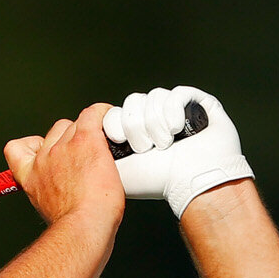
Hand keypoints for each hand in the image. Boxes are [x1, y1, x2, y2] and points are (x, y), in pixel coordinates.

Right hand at [5, 103, 124, 226]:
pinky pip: (93, 114)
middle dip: (70, 139)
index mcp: (29, 176)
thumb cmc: (74, 226)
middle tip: (87, 157)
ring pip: (76, 124)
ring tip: (103, 148)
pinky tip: (111, 121)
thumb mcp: (50, 209)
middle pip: (55, 132)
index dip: (32, 145)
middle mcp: (43, 159)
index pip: (16, 148)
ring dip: (88, 132)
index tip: (46, 152)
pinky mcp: (85, 141)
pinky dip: (103, 114)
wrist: (83, 226)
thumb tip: (67, 194)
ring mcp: (63, 148)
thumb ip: (52, 192)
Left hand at [104, 86, 252, 218]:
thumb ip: (92, 154)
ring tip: (164, 144)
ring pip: (153, 97)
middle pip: (132, 102)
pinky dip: (174, 111)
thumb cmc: (153, 181)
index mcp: (136, 132)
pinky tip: (177, 130)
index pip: (116, 111)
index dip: (114, 123)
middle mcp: (156, 119)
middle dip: (135, 126)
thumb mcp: (114, 169)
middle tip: (144, 149)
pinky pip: (177, 93)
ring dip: (156, 123)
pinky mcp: (199, 104)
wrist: (190, 184)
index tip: (119, 141)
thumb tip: (79, 135)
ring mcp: (177, 110)